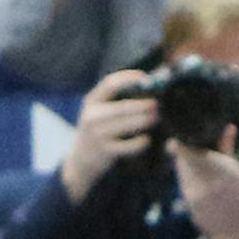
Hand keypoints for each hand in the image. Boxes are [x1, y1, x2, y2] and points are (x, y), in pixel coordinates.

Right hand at [60, 69, 159, 203]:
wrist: (81, 159)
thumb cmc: (99, 127)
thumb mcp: (99, 109)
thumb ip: (118, 96)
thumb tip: (151, 82)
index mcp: (92, 101)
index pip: (111, 83)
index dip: (130, 78)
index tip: (146, 78)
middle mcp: (92, 117)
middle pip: (124, 106)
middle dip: (144, 105)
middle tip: (157, 104)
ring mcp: (97, 135)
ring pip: (128, 125)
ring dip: (145, 120)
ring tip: (155, 117)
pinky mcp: (105, 152)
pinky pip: (130, 145)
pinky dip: (141, 141)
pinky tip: (146, 139)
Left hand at [171, 128, 238, 238]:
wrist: (233, 231)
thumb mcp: (238, 172)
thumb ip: (228, 149)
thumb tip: (229, 126)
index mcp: (224, 170)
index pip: (193, 153)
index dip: (181, 143)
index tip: (178, 136)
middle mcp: (208, 182)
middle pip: (184, 160)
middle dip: (183, 151)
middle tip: (183, 141)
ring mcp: (197, 194)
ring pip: (183, 171)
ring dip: (185, 164)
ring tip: (193, 160)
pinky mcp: (190, 203)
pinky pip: (184, 183)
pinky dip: (187, 177)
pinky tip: (196, 177)